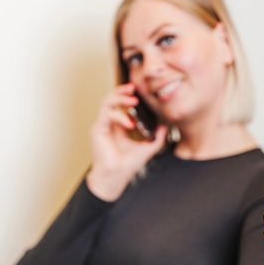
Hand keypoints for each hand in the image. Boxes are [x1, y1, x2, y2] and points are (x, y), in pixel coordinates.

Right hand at [86, 83, 167, 200]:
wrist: (116, 177)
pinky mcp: (97, 129)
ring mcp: (102, 125)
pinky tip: (129, 124)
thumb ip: (157, 137)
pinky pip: (107, 115)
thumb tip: (165, 126)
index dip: (128, 96)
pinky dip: (119, 116)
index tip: (139, 92)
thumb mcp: (147, 148)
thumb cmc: (127, 165)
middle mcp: (109, 124)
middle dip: (122, 91)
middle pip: (112, 99)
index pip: (121, 105)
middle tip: (134, 87)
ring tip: (133, 100)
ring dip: (120, 98)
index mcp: (118, 127)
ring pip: (107, 102)